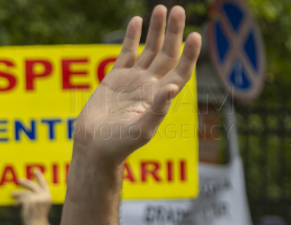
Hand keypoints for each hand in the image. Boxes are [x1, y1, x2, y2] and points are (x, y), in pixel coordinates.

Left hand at [12, 171, 52, 224]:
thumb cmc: (37, 216)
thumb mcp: (40, 205)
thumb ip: (37, 196)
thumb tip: (24, 190)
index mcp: (48, 196)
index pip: (44, 184)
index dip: (39, 176)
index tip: (35, 170)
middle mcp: (44, 196)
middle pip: (32, 185)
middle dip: (24, 182)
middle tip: (18, 180)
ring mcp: (38, 199)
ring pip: (25, 192)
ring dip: (17, 194)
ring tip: (12, 195)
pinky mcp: (31, 202)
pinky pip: (22, 198)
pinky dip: (18, 201)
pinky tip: (16, 205)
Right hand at [72, 5, 200, 164]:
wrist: (94, 146)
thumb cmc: (120, 144)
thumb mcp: (142, 129)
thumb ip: (158, 109)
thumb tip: (171, 88)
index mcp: (161, 99)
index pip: (181, 72)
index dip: (189, 55)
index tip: (196, 35)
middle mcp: (150, 87)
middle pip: (168, 55)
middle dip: (174, 33)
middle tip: (180, 10)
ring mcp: (134, 81)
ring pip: (149, 50)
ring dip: (156, 31)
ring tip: (162, 9)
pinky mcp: (115, 78)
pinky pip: (127, 52)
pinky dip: (132, 37)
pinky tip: (137, 21)